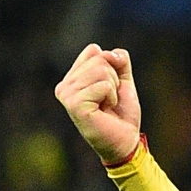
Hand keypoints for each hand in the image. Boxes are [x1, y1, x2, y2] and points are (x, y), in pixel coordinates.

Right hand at [55, 43, 141, 165]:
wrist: (126, 140)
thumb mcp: (123, 81)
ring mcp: (66, 95)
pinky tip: (105, 111)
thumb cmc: (121, 113)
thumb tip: (109, 52)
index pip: (94, 51)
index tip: (109, 89)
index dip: (112, 68)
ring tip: (107, 105)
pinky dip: (112, 97)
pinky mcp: (74, 104)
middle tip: (109, 100)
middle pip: (99, 59)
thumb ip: (119, 61)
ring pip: (102, 71)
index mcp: (71, 78)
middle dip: (114, 79)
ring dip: (113, 89)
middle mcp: (64, 86)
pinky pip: (103, 86)